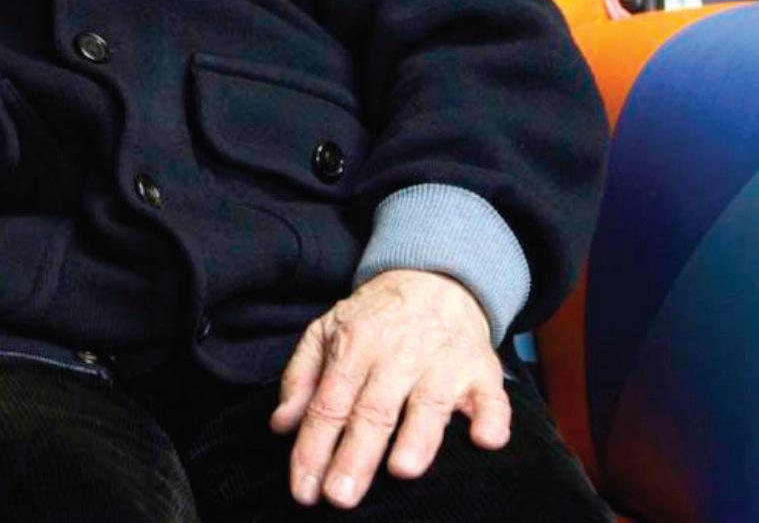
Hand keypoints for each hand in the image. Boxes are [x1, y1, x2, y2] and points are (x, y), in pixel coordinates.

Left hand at [270, 269, 509, 509]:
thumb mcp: (324, 331)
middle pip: (373, 412)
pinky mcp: (481, 372)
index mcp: (353, 347)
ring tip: (402, 471)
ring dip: (418, 438)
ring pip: (428, 405)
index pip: (328, 405)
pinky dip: (491, 419)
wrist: (431, 277)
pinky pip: (491, 399)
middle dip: (356, 456)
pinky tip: (485, 440)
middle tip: (340, 496)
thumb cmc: (373, 317)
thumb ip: (300, 378)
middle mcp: (397, 356)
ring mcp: (442, 364)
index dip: (314, 448)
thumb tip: (282, 425)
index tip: (304, 490)